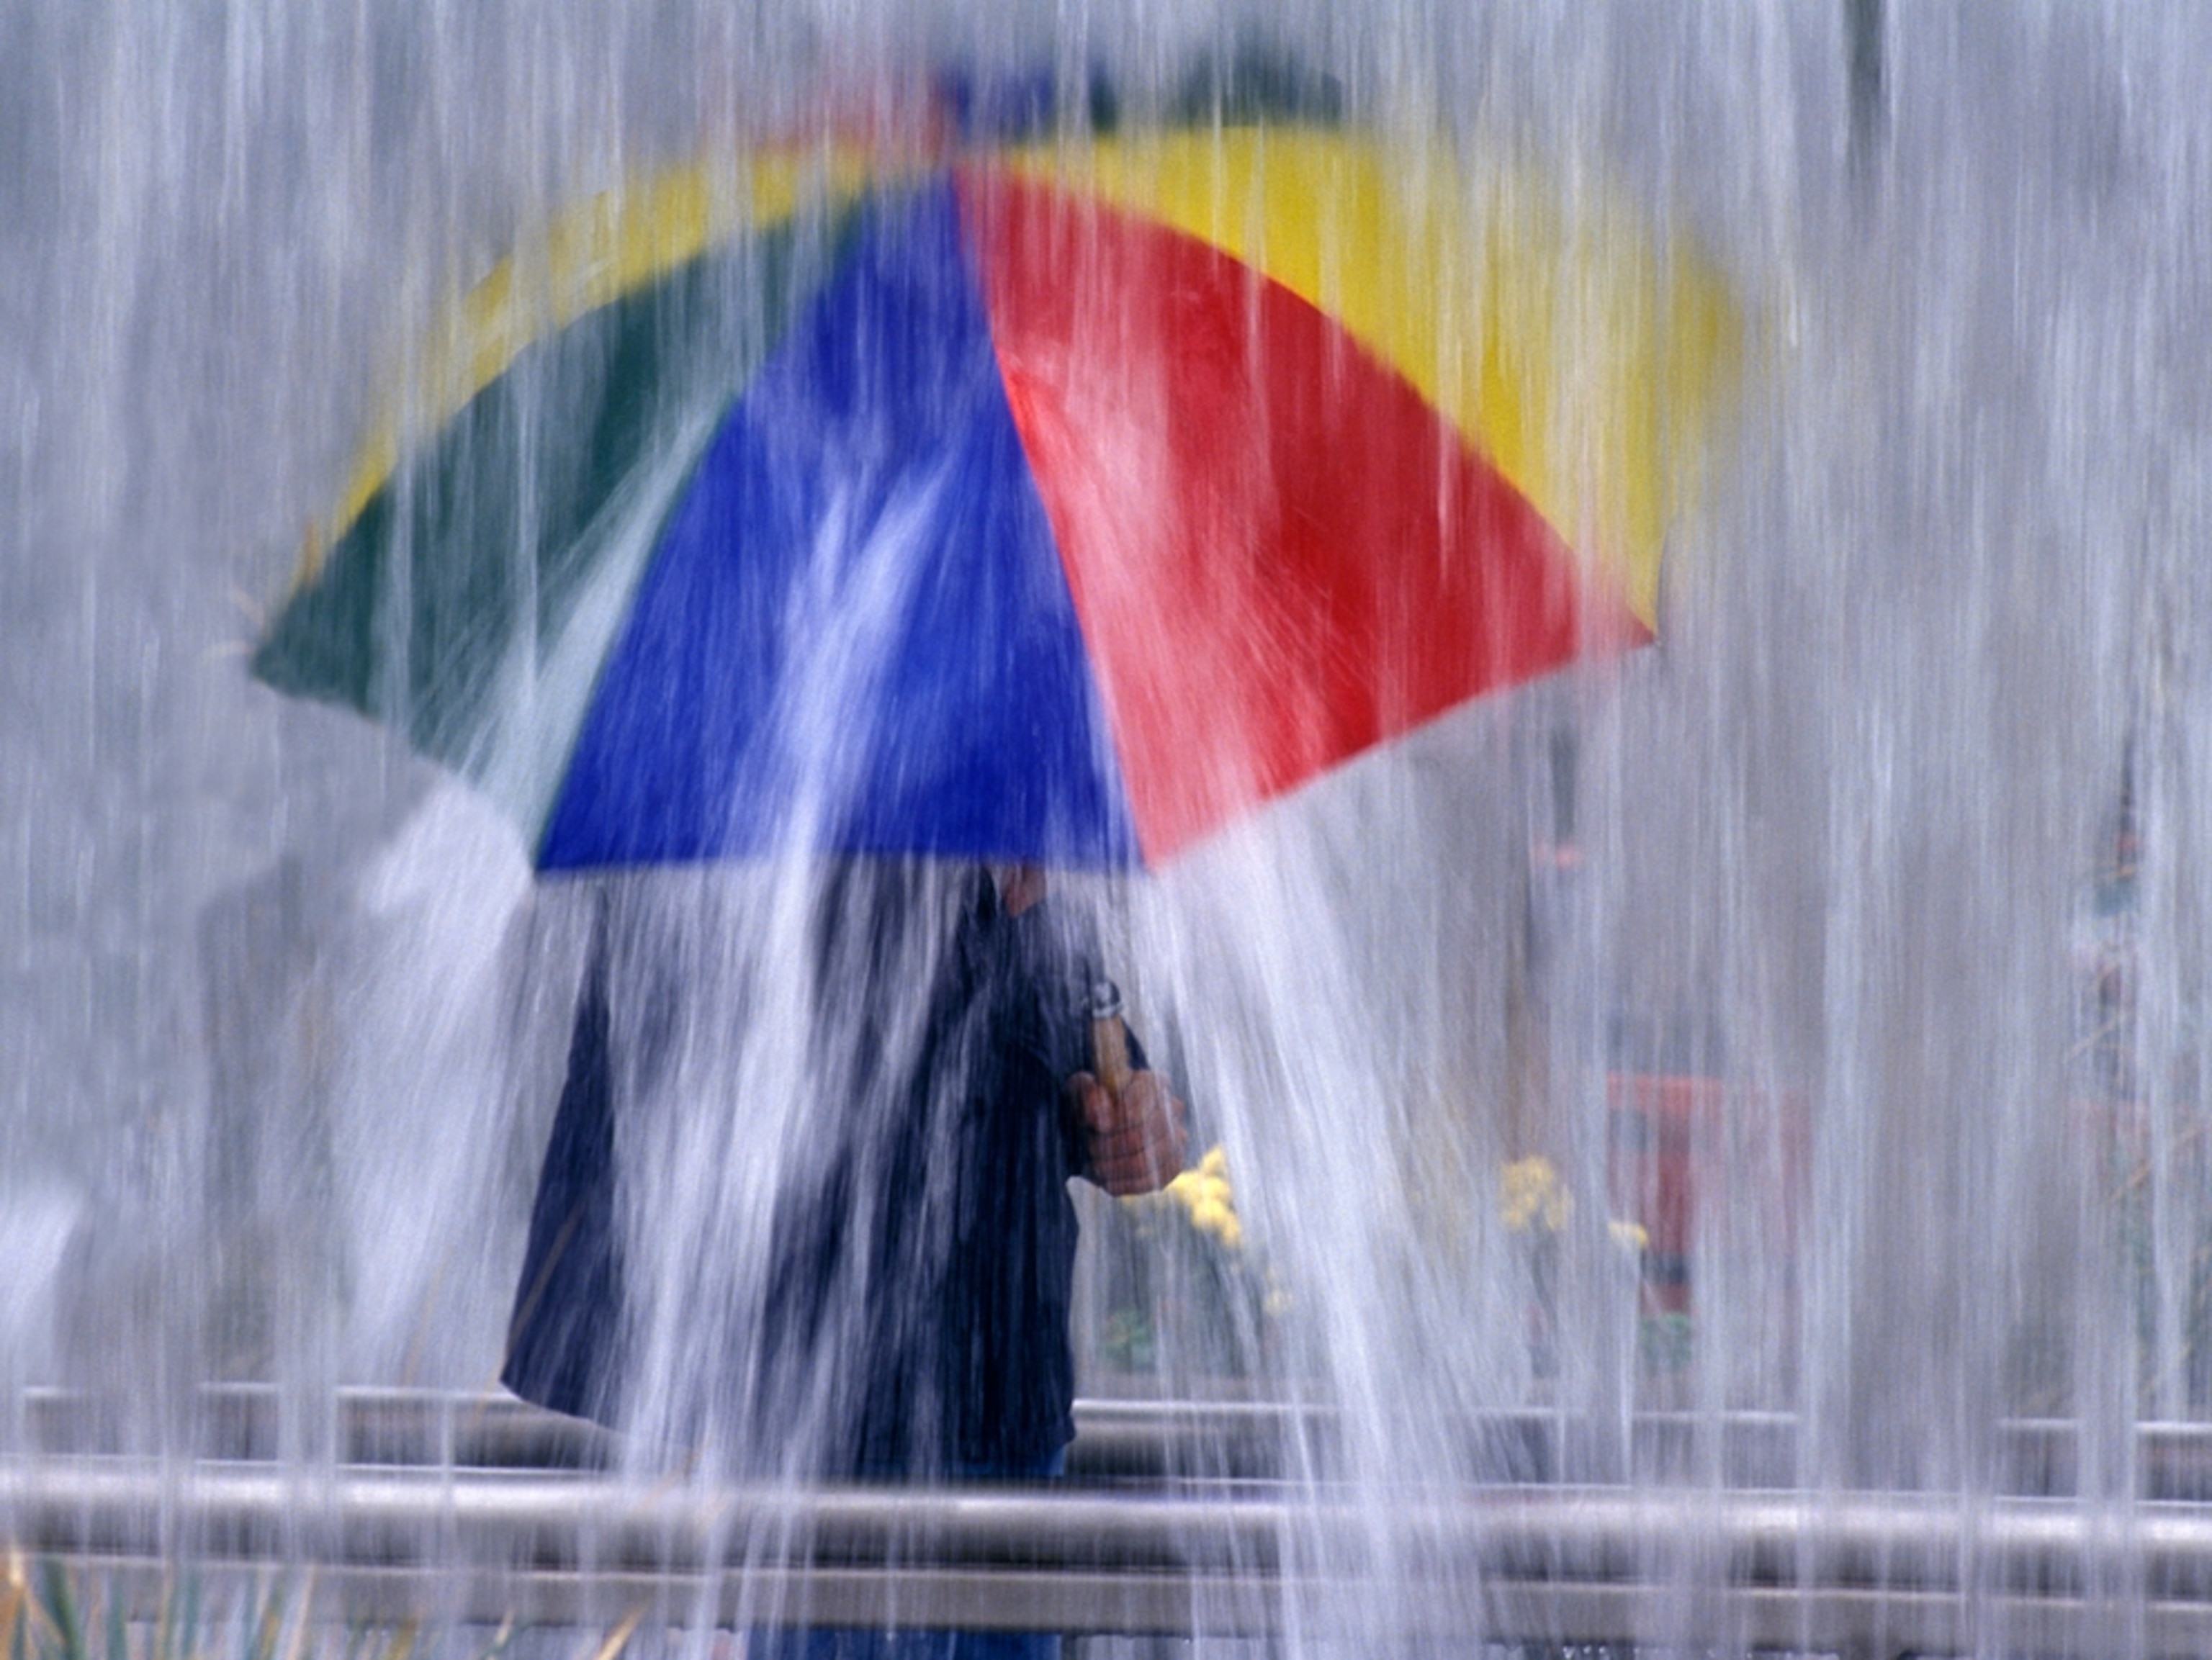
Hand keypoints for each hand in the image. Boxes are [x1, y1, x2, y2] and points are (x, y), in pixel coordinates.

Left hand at [1070, 1068, 1187, 1195]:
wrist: (1098, 1132)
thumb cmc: (1090, 1106)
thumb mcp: (1080, 1093)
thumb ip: (1088, 1095)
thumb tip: (1101, 1116)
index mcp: (1153, 1082)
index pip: (1147, 1095)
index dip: (1122, 1113)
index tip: (1097, 1126)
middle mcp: (1173, 1108)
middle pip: (1142, 1134)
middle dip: (1109, 1145)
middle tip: (1090, 1147)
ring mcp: (1177, 1139)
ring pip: (1144, 1162)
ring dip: (1112, 1166)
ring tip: (1095, 1163)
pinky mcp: (1173, 1167)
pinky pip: (1149, 1181)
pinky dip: (1122, 1183)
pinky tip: (1107, 1178)